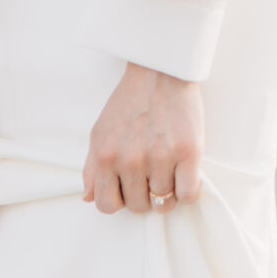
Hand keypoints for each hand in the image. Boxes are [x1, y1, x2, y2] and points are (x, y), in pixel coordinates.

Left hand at [83, 63, 202, 214]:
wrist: (159, 71)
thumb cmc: (129, 102)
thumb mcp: (99, 133)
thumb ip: (91, 168)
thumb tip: (88, 198)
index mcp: (105, 157)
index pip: (107, 205)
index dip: (119, 200)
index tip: (128, 188)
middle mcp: (131, 160)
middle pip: (138, 207)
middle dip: (143, 196)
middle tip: (150, 175)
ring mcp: (160, 157)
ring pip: (163, 203)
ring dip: (166, 193)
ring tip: (167, 172)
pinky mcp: (188, 151)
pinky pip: (188, 194)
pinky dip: (187, 191)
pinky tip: (184, 175)